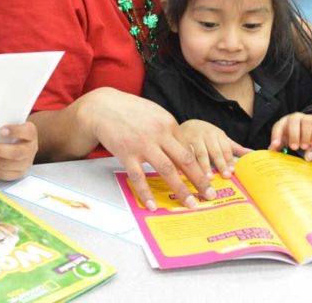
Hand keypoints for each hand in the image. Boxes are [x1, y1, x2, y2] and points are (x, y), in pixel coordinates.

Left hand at [0, 123, 36, 180]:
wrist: (22, 146)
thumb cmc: (13, 133)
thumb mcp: (12, 124)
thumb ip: (2, 123)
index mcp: (31, 134)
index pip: (27, 132)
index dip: (15, 131)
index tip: (0, 130)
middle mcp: (30, 150)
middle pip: (16, 153)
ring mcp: (24, 164)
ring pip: (6, 165)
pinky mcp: (16, 174)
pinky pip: (2, 173)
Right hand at [78, 88, 215, 210]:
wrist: (102, 106)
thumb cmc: (129, 110)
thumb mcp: (154, 113)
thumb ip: (168, 130)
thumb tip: (183, 149)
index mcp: (168, 123)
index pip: (189, 149)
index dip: (199, 166)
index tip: (207, 179)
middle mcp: (158, 134)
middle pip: (185, 161)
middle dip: (200, 180)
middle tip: (209, 195)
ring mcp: (142, 144)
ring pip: (167, 171)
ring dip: (181, 189)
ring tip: (191, 203)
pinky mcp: (126, 153)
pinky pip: (139, 177)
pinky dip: (146, 193)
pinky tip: (152, 205)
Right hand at [180, 120, 248, 178]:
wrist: (188, 124)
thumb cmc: (208, 135)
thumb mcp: (222, 138)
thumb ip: (235, 148)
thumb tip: (253, 154)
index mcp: (218, 134)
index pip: (225, 148)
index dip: (229, 160)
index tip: (232, 171)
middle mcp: (206, 135)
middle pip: (214, 151)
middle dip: (220, 164)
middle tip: (224, 176)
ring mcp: (193, 138)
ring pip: (199, 153)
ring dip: (204, 166)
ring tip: (208, 178)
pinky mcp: (181, 142)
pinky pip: (185, 153)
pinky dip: (187, 162)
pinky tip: (189, 172)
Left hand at [269, 113, 311, 152]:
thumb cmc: (295, 136)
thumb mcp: (286, 140)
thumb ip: (278, 146)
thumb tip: (271, 151)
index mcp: (284, 122)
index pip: (278, 127)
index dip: (276, 136)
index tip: (276, 145)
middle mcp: (295, 118)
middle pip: (293, 121)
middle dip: (293, 135)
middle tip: (294, 148)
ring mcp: (308, 118)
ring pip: (307, 123)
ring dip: (306, 136)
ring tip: (305, 147)